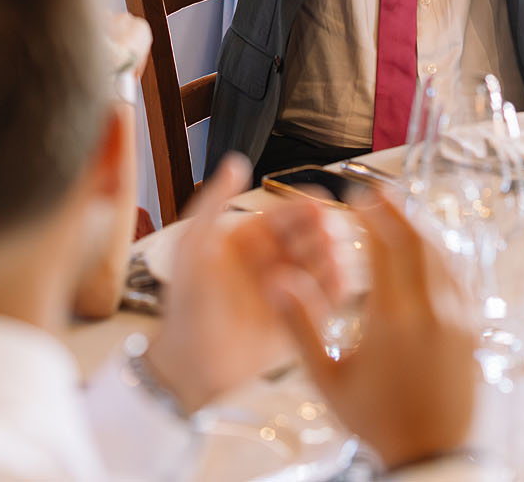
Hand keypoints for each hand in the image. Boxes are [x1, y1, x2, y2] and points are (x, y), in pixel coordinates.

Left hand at [144, 156, 345, 411]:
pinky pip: (331, 301)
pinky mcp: (305, 322)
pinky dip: (336, 289)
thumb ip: (215, 201)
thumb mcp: (195, 244)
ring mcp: (293, 291)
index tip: (320, 207)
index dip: (307, 207)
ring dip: (332, 259)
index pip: (291, 212)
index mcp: (255, 237)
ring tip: (325, 260)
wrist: (190, 361)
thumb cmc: (187, 302)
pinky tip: (330, 284)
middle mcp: (278, 260)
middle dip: (324, 231)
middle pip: (316, 236)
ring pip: (328, 265)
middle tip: (326, 235)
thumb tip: (237, 161)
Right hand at [267, 190, 477, 469]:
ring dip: (420, 228)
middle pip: (417, 240)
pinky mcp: (473, 329)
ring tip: (400, 214)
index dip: (370, 215)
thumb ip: (301, 326)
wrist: (429, 454)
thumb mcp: (327, 378)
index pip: (384, 245)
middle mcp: (431, 309)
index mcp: (392, 317)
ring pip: (442, 255)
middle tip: (377, 193)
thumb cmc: (376, 420)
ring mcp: (458, 317)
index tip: (355, 199)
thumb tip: (278, 282)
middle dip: (396, 211)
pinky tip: (429, 251)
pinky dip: (441, 254)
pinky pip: (459, 277)